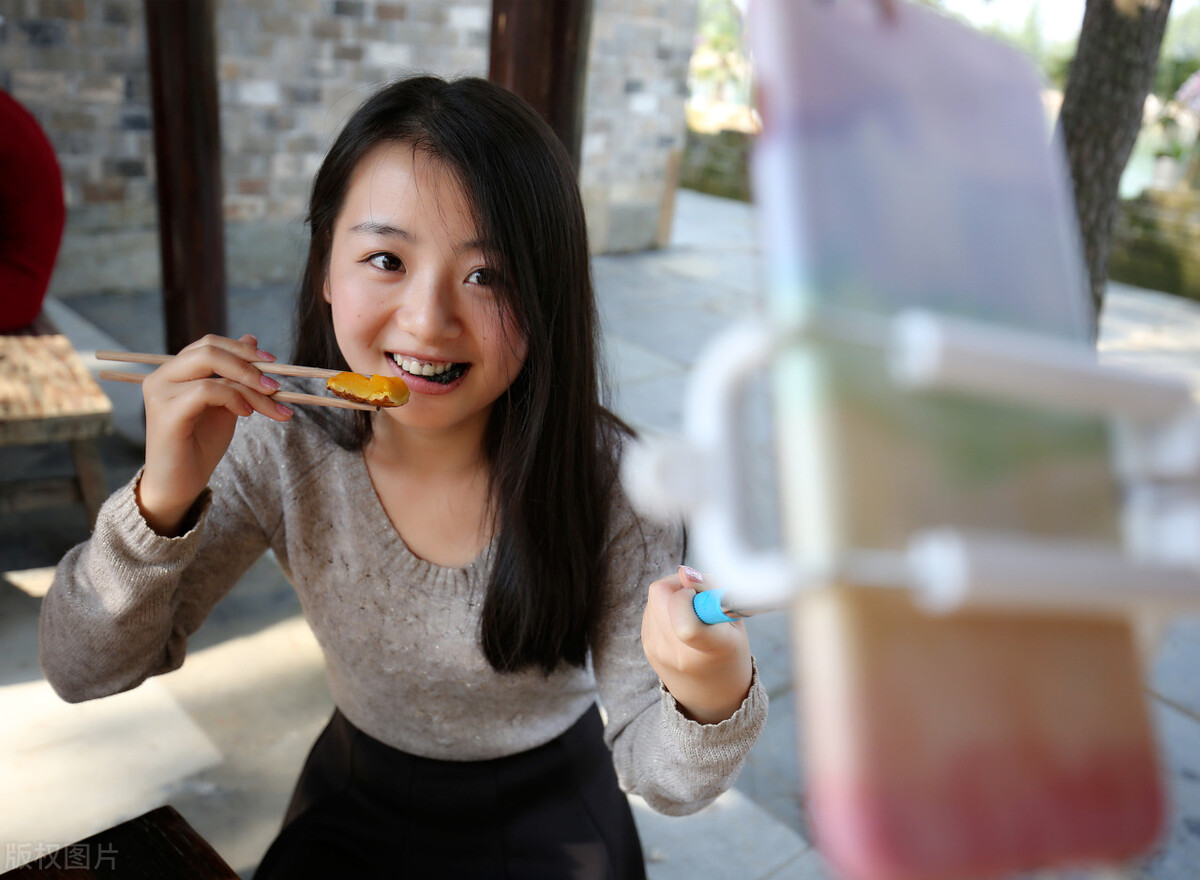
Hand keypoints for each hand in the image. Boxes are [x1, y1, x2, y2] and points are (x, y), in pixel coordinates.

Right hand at [138, 333, 290, 534]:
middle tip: (275, 384)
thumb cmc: (200, 446)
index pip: (210, 344)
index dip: (243, 350)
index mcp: (174, 372)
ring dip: (250, 386)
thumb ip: (234, 375)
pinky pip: (206, 391)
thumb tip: (252, 339)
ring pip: (212, 368)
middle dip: (249, 364)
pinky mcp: (165, 413)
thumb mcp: (226, 404)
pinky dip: (233, 398)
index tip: (273, 364)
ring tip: (270, 405)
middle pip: (209, 349)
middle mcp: (161, 377)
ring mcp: (159, 393)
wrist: (180, 485)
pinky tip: (246, 414)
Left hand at [641, 566, 752, 723]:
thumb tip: (685, 572)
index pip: (683, 615)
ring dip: (671, 594)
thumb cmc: (731, 656)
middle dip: (679, 584)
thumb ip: (713, 594)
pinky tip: (680, 620)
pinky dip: (664, 606)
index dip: (688, 592)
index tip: (701, 592)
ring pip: (653, 597)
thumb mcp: (735, 624)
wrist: (711, 699)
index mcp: (708, 648)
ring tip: (692, 610)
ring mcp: (657, 650)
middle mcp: (677, 651)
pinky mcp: (647, 646)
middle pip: (660, 593)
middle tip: (697, 594)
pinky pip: (650, 609)